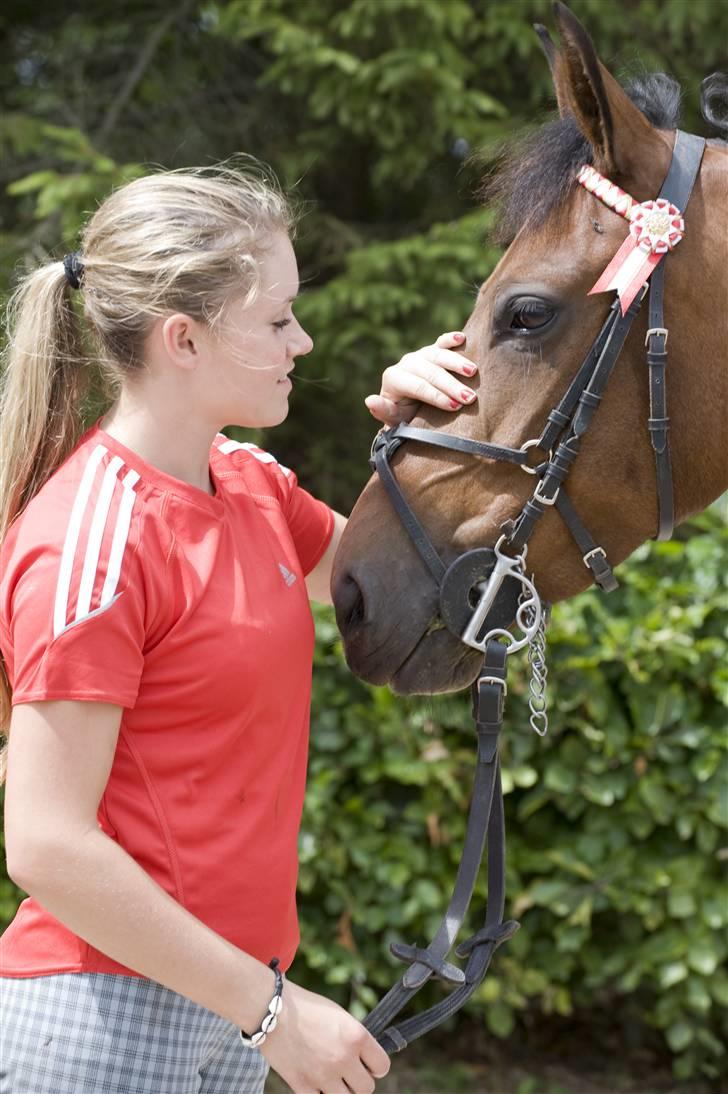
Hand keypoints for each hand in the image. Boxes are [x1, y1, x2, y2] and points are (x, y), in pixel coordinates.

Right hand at [260, 978, 389, 1092]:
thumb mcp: (338, 1016)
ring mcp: (323, 1075)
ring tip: (331, 1078)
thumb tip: (365, 1059)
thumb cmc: (305, 1008)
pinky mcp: (302, 1086)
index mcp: (356, 1036)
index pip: (382, 1066)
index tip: (367, 1064)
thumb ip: (354, 1039)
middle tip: (348, 1072)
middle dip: (358, 1081)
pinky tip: (314, 1081)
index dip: (375, 1066)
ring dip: (341, 1091)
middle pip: (366, 1089)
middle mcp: (343, 1058)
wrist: (271, 1009)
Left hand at [365, 331, 477, 425]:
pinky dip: (450, 338)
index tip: (454, 406)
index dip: (436, 396)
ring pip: (437, 355)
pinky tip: (462, 337)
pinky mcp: (431, 350)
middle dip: (451, 385)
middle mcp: (406, 363)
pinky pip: (440, 342)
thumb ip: (383, 411)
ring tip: (473, 372)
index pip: (418, 386)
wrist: (409, 408)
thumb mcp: (392, 419)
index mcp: (394, 378)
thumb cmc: (402, 416)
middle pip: (430, 371)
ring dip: (456, 363)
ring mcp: (419, 355)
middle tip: (470, 397)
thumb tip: (369, 400)